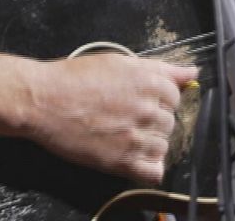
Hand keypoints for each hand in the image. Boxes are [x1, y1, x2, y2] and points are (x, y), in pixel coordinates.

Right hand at [23, 53, 197, 183]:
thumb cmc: (74, 78)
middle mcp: (147, 109)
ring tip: (124, 135)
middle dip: (153, 121)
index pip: (175, 97)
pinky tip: (134, 157)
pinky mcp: (121, 160)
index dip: (158, 99)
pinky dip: (149, 167)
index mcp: (149, 82)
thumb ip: (162, 69)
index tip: (141, 101)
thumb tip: (191, 73)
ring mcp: (136, 136)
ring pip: (163, 146)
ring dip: (149, 143)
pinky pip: (153, 171)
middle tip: (126, 117)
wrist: (43, 100)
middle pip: (170, 122)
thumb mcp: (120, 62)